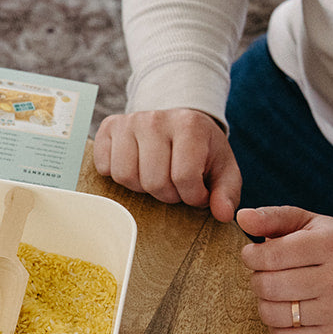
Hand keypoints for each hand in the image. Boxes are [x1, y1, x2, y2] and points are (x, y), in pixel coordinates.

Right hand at [94, 108, 241, 221]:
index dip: (192, 196)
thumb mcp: (222, 169)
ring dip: (141, 187)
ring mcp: (129, 122)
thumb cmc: (201, 150)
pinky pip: (105, 168)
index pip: (184, 177)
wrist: (178, 122)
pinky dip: (118, 176)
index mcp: (189, 125)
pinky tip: (135, 167)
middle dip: (167, 194)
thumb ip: (227, 192)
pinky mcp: (108, 127)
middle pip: (153, 181)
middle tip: (176, 186)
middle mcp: (156, 119)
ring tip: (155, 177)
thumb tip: (223, 214)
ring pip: (125, 176)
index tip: (198, 193)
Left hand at [238, 205, 332, 333]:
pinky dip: (277, 327)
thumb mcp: (305, 224)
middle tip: (268, 276)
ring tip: (279, 293)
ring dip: (265, 304)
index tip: (253, 256)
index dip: (251, 257)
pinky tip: (290, 313)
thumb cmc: (327, 248)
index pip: (270, 256)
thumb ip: (271, 218)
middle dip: (258, 280)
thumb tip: (241, 217)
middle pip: (268, 286)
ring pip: (272, 314)